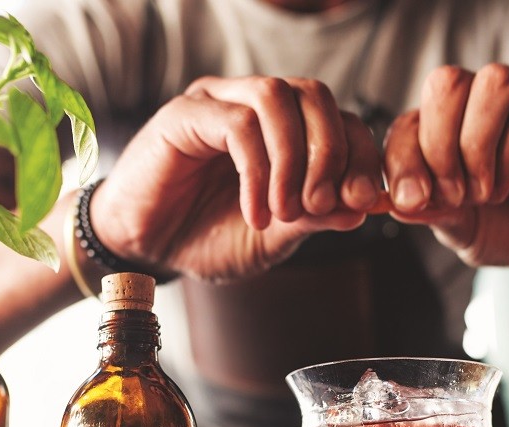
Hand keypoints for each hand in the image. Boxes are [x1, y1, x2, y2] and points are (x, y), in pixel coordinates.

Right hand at [89, 76, 381, 281]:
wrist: (144, 250)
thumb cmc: (205, 238)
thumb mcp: (273, 237)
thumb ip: (315, 217)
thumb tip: (364, 206)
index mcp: (283, 128)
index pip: (339, 117)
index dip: (360, 155)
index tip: (362, 202)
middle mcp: (253, 105)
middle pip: (314, 94)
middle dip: (331, 151)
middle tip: (322, 205)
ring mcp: (218, 101)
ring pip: (277, 96)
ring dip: (293, 157)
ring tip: (285, 210)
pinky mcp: (185, 113)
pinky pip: (237, 124)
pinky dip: (256, 171)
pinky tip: (255, 212)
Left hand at [383, 64, 508, 265]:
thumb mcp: (462, 231)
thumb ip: (432, 214)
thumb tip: (398, 202)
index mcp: (444, 127)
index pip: (408, 121)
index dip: (402, 160)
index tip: (415, 202)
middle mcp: (480, 104)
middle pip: (445, 83)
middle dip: (439, 147)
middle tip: (455, 196)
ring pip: (490, 83)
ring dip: (477, 144)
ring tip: (483, 191)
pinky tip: (506, 184)